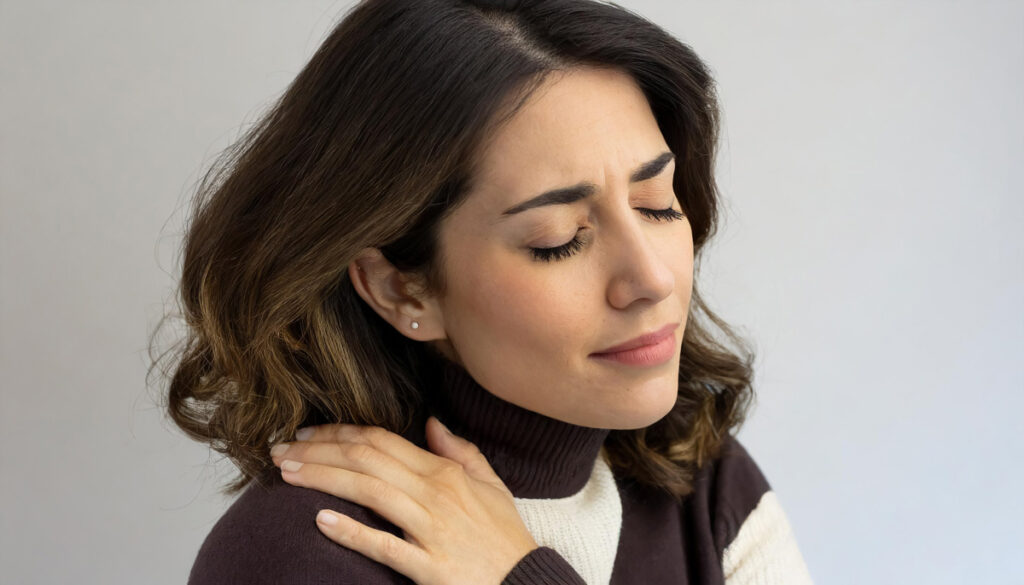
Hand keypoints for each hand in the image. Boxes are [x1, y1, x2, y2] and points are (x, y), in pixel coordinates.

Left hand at [269, 416, 539, 584]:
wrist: (525, 583)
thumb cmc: (505, 538)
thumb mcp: (491, 486)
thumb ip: (461, 451)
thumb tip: (431, 421)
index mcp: (445, 472)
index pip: (381, 440)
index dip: (339, 432)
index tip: (307, 433)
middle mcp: (435, 494)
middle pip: (366, 459)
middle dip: (318, 449)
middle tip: (280, 449)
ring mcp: (431, 529)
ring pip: (368, 492)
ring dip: (322, 478)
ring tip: (286, 474)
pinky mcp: (428, 566)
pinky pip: (384, 546)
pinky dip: (352, 531)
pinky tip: (320, 521)